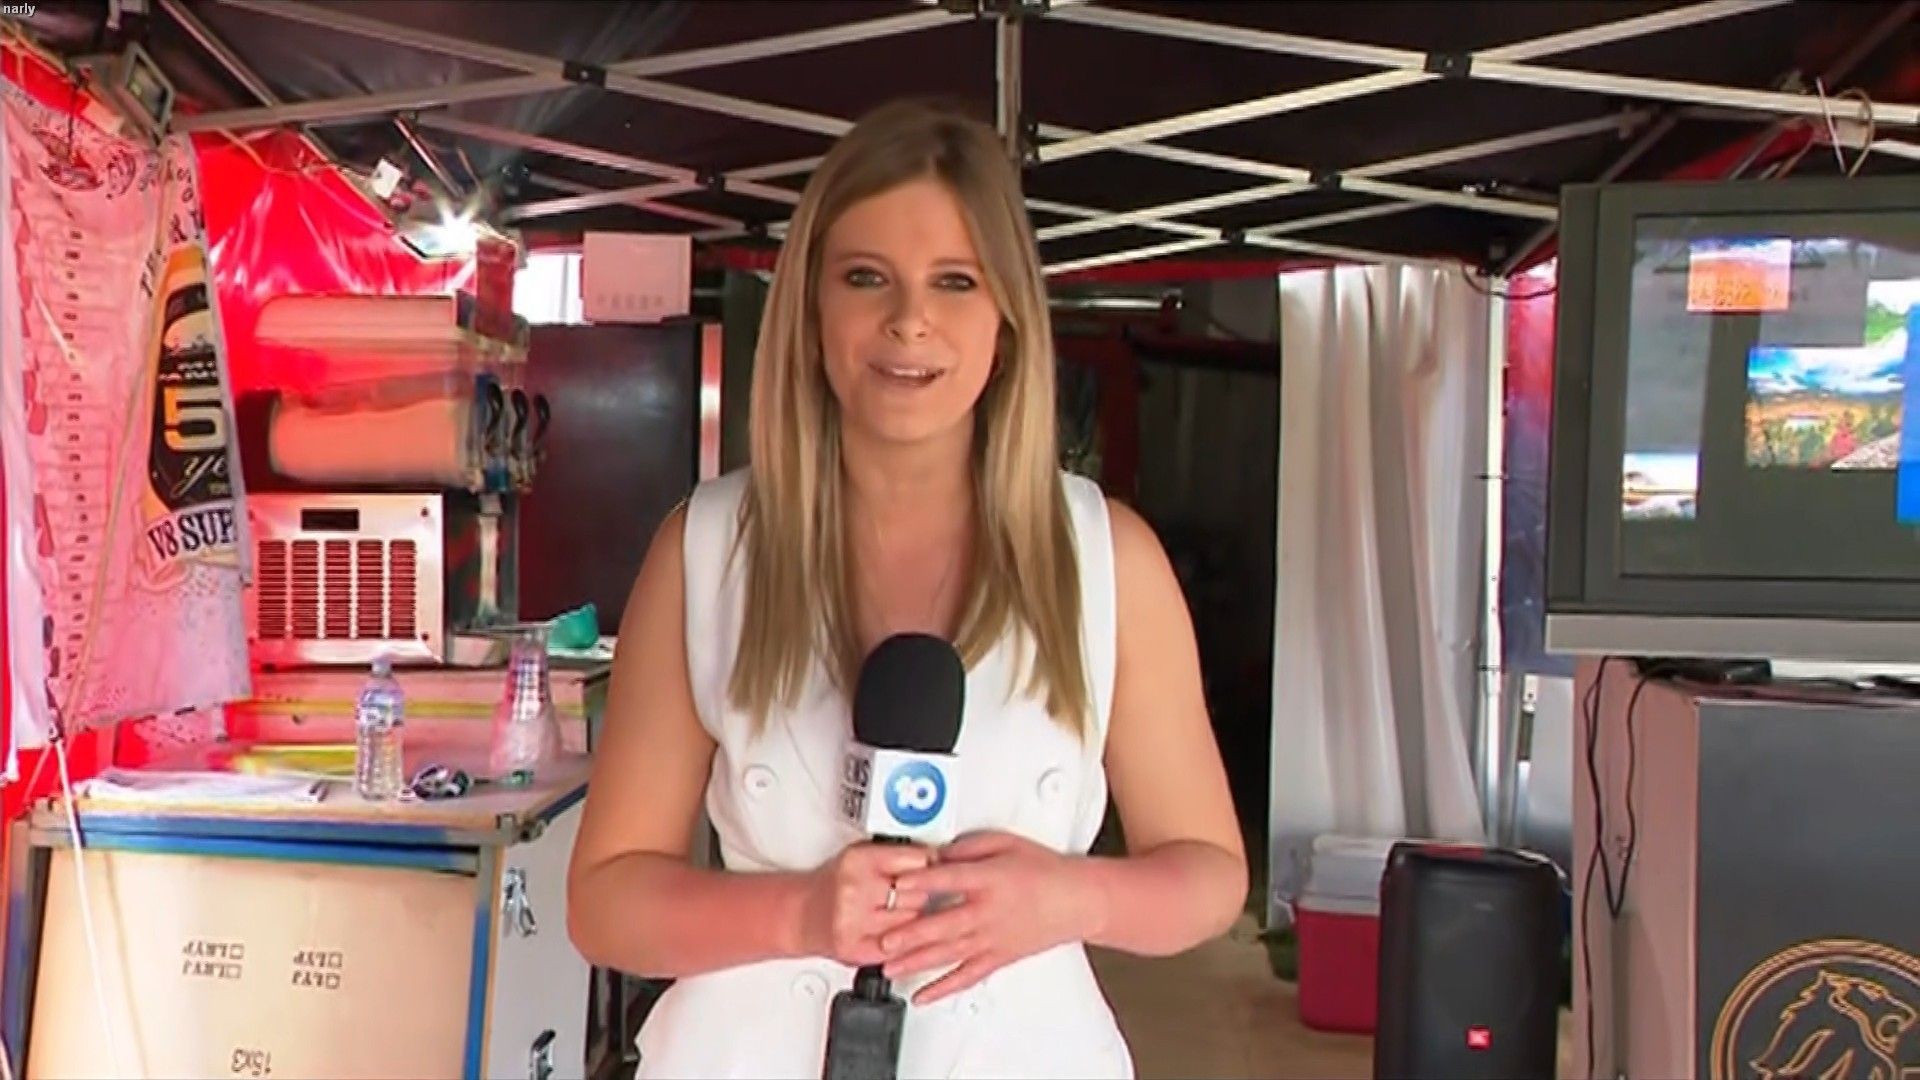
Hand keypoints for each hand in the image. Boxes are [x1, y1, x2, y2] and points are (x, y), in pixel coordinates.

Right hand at [797, 842, 935, 967]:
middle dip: (920, 894)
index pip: (918, 861)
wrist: (802, 913)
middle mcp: (855, 890)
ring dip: (912, 920)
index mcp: (859, 861)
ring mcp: (855, 922)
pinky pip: (900, 949)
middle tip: (910, 894)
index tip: (936, 869)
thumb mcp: (862, 855)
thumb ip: (897, 856)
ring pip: (912, 922)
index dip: (930, 866)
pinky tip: (898, 935)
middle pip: (919, 893)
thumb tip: (941, 858)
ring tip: (896, 913)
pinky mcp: (857, 951)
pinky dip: (904, 943)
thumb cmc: (835, 883)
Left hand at [878, 831, 1099, 1003]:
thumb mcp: (1005, 843)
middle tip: (883, 941)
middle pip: (944, 925)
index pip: (950, 880)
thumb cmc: (1044, 871)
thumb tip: (936, 853)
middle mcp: (988, 912)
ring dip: (917, 962)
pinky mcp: (998, 957)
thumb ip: (967, 847)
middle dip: (910, 935)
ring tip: (890, 967)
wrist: (1075, 900)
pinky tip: (923, 996)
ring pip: (949, 954)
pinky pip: (967, 977)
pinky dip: (943, 989)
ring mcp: (992, 939)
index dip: (922, 881)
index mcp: (990, 880)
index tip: (898, 884)